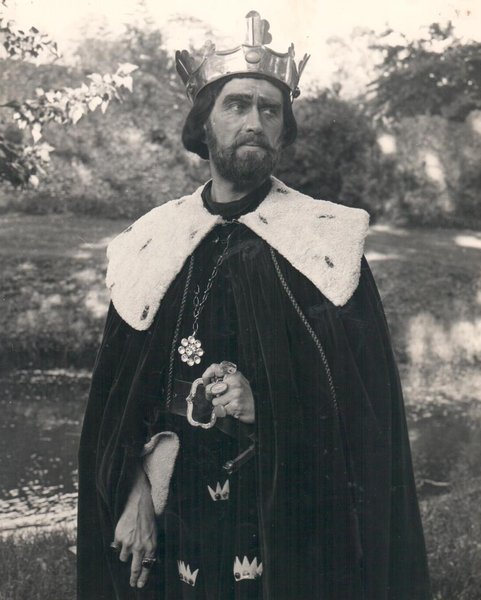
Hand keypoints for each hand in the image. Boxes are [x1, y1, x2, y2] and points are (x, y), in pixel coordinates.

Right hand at [112, 466, 156, 588]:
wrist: (139, 503)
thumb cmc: (148, 517)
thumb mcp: (155, 533)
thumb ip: (150, 548)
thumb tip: (148, 561)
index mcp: (151, 546)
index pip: (147, 567)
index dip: (143, 578)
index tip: (139, 585)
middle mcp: (140, 547)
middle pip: (135, 568)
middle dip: (133, 578)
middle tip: (132, 583)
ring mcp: (128, 543)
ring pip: (123, 558)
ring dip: (126, 553)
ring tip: (129, 542)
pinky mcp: (119, 538)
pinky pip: (117, 547)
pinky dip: (119, 543)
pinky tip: (124, 533)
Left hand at [202, 363, 254, 423]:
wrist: (259, 409)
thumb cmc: (245, 395)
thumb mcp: (237, 381)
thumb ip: (224, 378)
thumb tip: (208, 380)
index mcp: (234, 374)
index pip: (214, 368)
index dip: (206, 376)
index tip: (206, 383)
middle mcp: (235, 382)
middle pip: (210, 388)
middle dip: (211, 395)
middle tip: (218, 397)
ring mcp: (235, 393)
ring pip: (214, 401)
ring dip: (219, 405)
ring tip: (228, 403)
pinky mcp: (235, 405)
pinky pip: (220, 410)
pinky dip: (223, 412)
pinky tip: (231, 409)